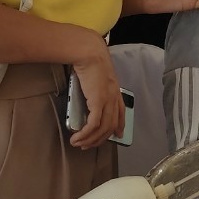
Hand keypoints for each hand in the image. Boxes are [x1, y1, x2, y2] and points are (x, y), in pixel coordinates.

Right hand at [70, 34, 123, 149]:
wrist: (90, 53)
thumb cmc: (90, 60)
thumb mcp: (96, 75)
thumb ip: (95, 85)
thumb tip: (87, 93)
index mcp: (115, 90)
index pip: (121, 112)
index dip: (120, 125)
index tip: (117, 135)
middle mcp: (114, 97)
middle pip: (111, 125)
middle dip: (99, 139)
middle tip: (87, 145)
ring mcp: (108, 100)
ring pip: (102, 129)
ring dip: (90, 139)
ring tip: (79, 143)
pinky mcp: (98, 102)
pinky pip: (93, 125)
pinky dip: (85, 134)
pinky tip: (77, 137)